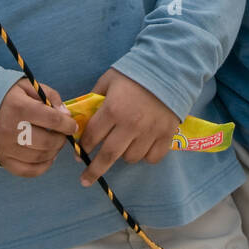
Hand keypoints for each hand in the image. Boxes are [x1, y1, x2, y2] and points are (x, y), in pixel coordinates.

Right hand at [0, 78, 78, 176]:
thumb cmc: (7, 95)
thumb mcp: (27, 86)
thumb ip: (49, 96)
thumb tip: (66, 114)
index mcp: (19, 108)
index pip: (52, 119)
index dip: (67, 124)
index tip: (72, 125)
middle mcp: (11, 130)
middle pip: (47, 142)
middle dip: (61, 139)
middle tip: (63, 135)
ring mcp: (6, 148)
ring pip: (40, 157)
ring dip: (54, 152)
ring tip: (55, 143)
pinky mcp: (3, 160)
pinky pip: (28, 171)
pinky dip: (43, 166)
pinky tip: (47, 157)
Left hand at [80, 69, 179, 186]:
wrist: (169, 68)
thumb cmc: (134, 73)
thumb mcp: (108, 80)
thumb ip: (94, 99)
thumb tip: (81, 117)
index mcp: (113, 109)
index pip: (92, 136)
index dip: (83, 147)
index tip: (79, 153)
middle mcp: (130, 124)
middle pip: (109, 155)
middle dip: (94, 170)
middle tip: (85, 180)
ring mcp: (150, 132)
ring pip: (130, 158)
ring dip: (122, 156)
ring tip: (122, 146)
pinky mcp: (166, 135)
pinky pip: (152, 158)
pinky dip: (145, 156)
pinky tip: (141, 147)